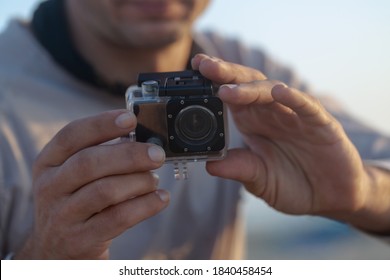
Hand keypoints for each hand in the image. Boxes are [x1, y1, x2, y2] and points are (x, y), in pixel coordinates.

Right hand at [17, 110, 169, 258]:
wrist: (56, 250)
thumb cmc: (76, 202)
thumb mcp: (75, 177)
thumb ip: (102, 156)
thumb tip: (143, 140)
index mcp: (49, 163)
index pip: (71, 135)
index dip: (102, 124)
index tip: (131, 119)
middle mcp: (50, 187)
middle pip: (89, 162)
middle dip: (129, 155)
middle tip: (157, 153)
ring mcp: (62, 215)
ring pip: (105, 191)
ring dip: (139, 181)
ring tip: (154, 179)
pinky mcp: (80, 240)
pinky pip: (118, 218)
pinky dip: (145, 206)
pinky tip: (161, 199)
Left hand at [192, 54, 389, 232]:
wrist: (329, 197)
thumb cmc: (292, 184)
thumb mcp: (259, 179)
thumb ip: (238, 169)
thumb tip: (208, 165)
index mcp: (253, 122)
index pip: (231, 97)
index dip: (212, 84)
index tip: (193, 73)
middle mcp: (271, 114)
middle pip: (247, 87)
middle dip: (225, 75)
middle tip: (204, 65)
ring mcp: (295, 116)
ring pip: (272, 92)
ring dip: (250, 88)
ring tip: (227, 88)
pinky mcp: (321, 125)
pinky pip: (307, 107)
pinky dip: (295, 98)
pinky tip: (281, 93)